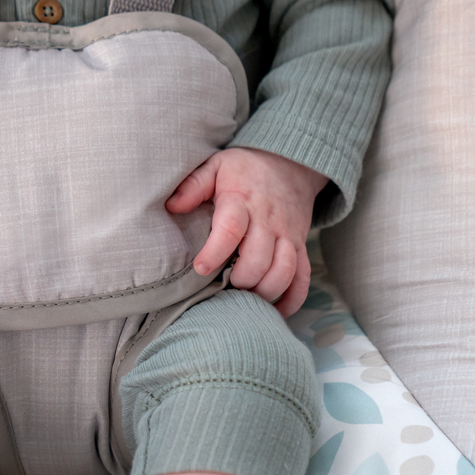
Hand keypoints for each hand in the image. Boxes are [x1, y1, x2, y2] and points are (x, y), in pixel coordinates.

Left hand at [165, 147, 327, 316]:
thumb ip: (193, 185)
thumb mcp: (215, 166)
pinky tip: (274, 311)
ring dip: (265, 292)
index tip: (199, 268)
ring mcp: (288, 236)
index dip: (215, 252)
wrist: (291, 163)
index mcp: (242, 202)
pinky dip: (292, 300)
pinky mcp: (301, 247)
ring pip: (285, 272)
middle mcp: (268, 222)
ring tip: (245, 298)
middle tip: (224, 286)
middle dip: (240, 280)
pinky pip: (303, 279)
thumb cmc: (244, 170)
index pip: (230, 229)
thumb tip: (171, 206)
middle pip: (259, 260)